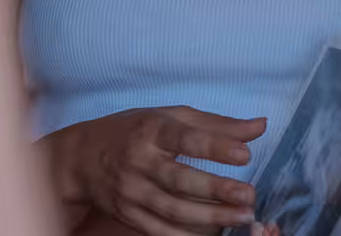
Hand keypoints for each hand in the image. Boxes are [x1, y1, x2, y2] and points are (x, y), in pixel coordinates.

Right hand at [50, 107, 266, 235]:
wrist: (80, 159)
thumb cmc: (132, 131)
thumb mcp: (169, 116)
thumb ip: (216, 124)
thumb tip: (259, 127)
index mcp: (150, 130)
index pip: (184, 138)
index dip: (214, 146)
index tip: (244, 155)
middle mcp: (139, 161)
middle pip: (179, 180)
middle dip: (216, 190)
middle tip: (249, 195)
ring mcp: (132, 192)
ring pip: (173, 210)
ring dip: (211, 217)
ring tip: (243, 217)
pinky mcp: (129, 215)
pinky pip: (161, 231)